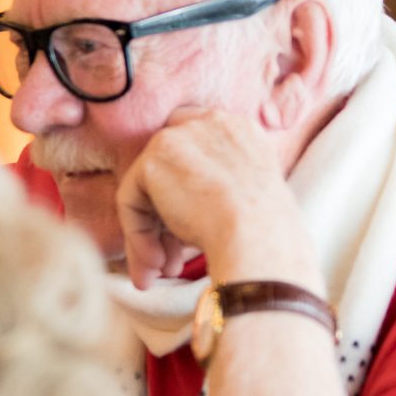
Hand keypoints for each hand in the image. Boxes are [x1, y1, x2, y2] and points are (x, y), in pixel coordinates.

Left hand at [113, 108, 319, 289]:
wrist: (259, 235)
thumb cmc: (264, 231)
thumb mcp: (247, 195)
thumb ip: (214, 185)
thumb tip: (178, 209)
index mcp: (237, 129)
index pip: (193, 145)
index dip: (181, 187)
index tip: (179, 226)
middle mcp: (207, 124)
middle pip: (167, 169)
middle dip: (164, 219)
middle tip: (169, 260)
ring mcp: (178, 138)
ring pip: (148, 190)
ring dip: (149, 235)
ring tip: (158, 271)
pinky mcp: (153, 161)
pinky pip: (132, 201)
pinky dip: (138, 235)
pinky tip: (152, 264)